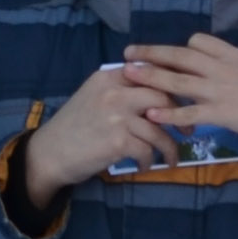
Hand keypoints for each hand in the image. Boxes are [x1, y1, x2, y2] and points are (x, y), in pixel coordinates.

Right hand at [16, 61, 178, 207]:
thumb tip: (159, 91)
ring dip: (170, 147)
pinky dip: (150, 161)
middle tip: (188, 130)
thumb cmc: (74, 126)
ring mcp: (116, 115)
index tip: (185, 100)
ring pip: (159, 128)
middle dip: (181, 115)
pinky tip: (144, 166)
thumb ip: (121, 89)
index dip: (174, 85)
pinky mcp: (117, 140)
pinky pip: (148, 150)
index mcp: (109, 76)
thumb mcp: (94, 96)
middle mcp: (114, 92)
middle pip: (162, 96)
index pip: (151, 72)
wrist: (49, 153)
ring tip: (171, 158)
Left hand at [124, 37, 237, 225]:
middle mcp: (222, 68)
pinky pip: (189, 112)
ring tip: (127, 76)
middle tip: (128, 52)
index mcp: (233, 55)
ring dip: (150, 77)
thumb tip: (230, 72)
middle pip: (179, 55)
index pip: (199, 41)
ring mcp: (220, 90)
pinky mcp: (221, 113)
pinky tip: (151, 114)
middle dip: (152, 53)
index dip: (180, 46)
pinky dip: (168, 112)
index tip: (167, 52)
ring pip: (177, 80)